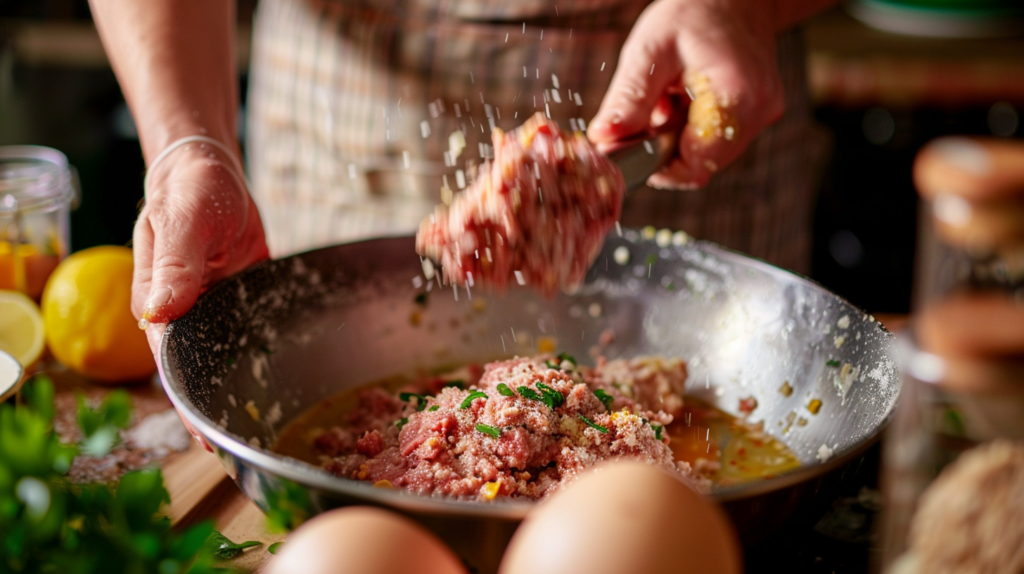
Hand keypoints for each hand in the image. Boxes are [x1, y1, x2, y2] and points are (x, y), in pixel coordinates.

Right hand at [132, 143, 268, 449]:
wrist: (209, 171)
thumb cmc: (188, 190)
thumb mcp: (182, 221)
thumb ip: (175, 265)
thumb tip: (158, 312)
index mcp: (161, 304)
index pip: (175, 363)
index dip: (190, 401)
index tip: (207, 435)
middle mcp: (186, 314)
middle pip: (200, 369)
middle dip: (218, 407)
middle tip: (242, 447)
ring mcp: (213, 310)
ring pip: (225, 358)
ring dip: (240, 388)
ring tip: (264, 429)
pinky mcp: (238, 302)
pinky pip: (248, 335)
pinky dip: (261, 358)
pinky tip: (281, 382)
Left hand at [588, 0, 784, 189]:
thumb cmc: (692, 12)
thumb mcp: (650, 51)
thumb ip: (628, 100)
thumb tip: (604, 141)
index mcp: (737, 98)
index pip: (697, 167)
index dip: (659, 167)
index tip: (633, 148)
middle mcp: (759, 112)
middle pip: (703, 163)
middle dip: (666, 148)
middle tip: (648, 113)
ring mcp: (762, 113)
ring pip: (709, 152)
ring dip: (678, 136)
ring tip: (667, 98)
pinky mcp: (757, 112)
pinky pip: (717, 137)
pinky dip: (691, 126)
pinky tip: (683, 96)